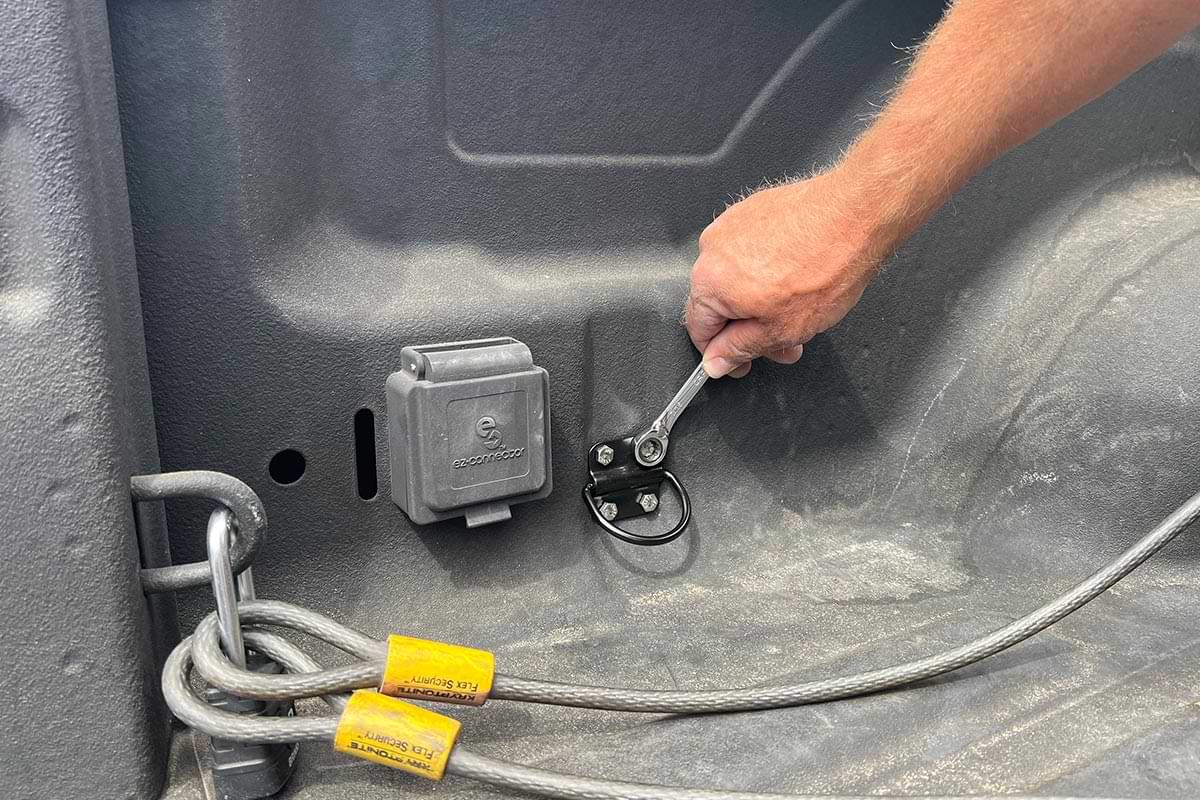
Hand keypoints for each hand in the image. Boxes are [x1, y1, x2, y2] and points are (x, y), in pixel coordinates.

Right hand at [685, 171, 887, 377]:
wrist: (855, 214)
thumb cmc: (825, 266)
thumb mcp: (781, 330)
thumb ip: (740, 349)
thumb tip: (716, 361)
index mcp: (710, 282)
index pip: (699, 329)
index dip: (720, 355)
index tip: (739, 363)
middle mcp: (712, 249)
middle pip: (720, 303)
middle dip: (751, 329)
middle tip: (782, 342)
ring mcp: (731, 225)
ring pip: (736, 278)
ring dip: (761, 300)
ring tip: (798, 307)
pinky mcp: (752, 210)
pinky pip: (750, 251)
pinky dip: (768, 270)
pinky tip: (797, 276)